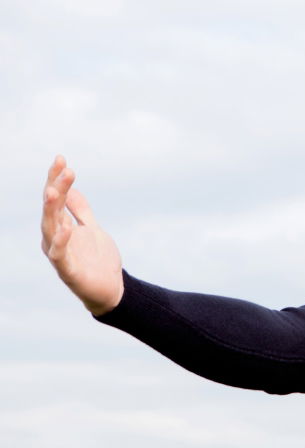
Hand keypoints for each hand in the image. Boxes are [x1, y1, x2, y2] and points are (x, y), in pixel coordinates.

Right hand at [40, 154, 123, 315]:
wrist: (111, 289)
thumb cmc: (98, 260)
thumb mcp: (92, 228)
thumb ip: (81, 211)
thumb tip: (72, 189)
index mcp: (60, 227)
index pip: (55, 198)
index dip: (56, 179)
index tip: (61, 158)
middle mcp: (54, 238)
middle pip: (51, 209)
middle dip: (56, 187)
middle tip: (63, 168)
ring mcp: (60, 254)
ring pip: (51, 228)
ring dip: (52, 210)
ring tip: (55, 191)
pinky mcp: (68, 270)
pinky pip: (60, 254)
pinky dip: (61, 241)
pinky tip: (66, 228)